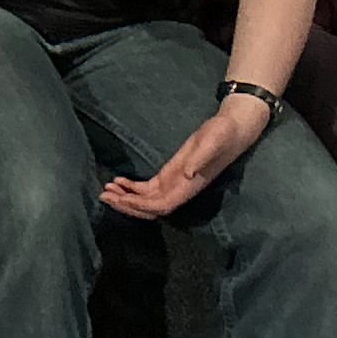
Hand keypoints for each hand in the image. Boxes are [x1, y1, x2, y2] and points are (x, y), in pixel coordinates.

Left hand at [98, 94, 275, 220]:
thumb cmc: (224, 134)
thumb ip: (200, 159)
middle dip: (126, 206)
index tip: (122, 199)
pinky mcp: (170, 174)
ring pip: (146, 199)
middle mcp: (180, 190)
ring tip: (105, 190)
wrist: (233, 128)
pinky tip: (118, 180)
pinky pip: (148, 187)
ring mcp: (174, 183)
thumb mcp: (212, 142)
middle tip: (103, 196)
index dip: (141, 206)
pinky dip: (132, 187)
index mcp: (189, 188)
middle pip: (149, 208)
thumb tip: (187, 175)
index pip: (162, 206)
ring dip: (125, 197)